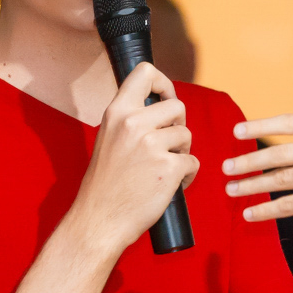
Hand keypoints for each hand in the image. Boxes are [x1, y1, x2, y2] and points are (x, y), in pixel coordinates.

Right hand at [71, 62, 198, 255]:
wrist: (99, 220)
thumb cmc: (105, 184)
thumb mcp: (108, 139)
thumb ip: (129, 120)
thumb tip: (159, 106)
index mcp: (117, 112)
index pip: (145, 71)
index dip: (164, 83)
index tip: (165, 100)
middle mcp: (134, 124)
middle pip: (177, 106)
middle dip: (178, 125)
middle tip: (168, 145)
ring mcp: (152, 145)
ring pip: (186, 135)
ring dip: (182, 152)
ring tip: (165, 170)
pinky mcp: (169, 168)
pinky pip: (193, 162)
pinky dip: (188, 175)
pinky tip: (172, 185)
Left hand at [222, 53, 292, 252]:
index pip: (291, 122)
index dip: (261, 126)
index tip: (235, 131)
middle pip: (283, 154)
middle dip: (249, 161)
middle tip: (226, 168)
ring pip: (283, 179)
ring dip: (252, 186)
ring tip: (230, 189)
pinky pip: (291, 204)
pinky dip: (267, 210)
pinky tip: (249, 213)